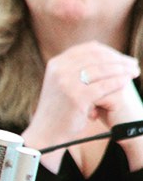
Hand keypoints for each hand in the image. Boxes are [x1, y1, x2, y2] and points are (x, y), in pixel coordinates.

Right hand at [23, 41, 139, 170]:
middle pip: (97, 57)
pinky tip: (126, 82)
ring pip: (102, 70)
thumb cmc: (58, 110)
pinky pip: (104, 85)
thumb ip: (76, 69)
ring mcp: (66, 82)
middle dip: (119, 59)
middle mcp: (59, 70)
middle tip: (133, 64)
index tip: (122, 58)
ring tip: (134, 72)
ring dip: (122, 70)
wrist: (46, 132)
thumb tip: (106, 56)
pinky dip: (117, 82)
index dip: (109, 51)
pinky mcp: (76, 96)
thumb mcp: (62, 83)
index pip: (88, 49)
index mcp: (56, 64)